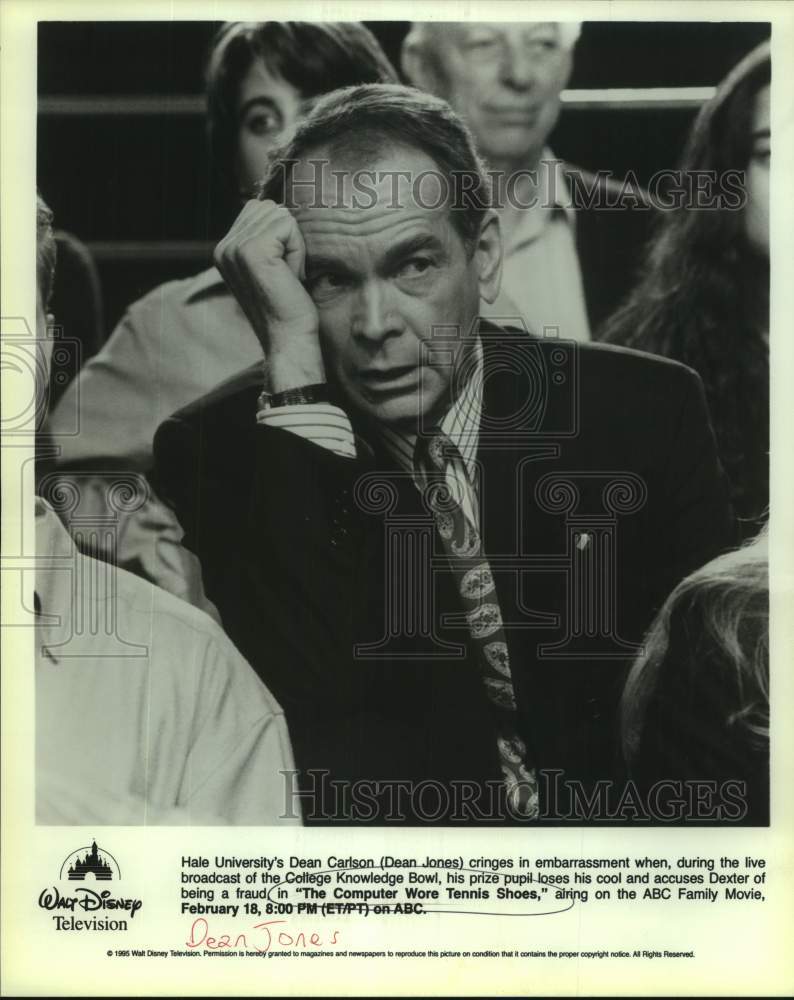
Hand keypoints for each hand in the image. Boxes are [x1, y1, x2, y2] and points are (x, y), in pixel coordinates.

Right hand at [214, 199, 324, 391]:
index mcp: (224, 250)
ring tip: (286, 275)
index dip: (279, 235)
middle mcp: (224, 247)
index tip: (278, 270)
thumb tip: (279, 210)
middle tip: (284, 274)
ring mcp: (235, 248)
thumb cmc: (286, 306)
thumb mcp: (268, 267)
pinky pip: (288, 227)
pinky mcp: (253, 250)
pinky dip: (298, 251)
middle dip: (287, 238)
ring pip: (280, 216)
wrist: (288, 338)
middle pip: (269, 208)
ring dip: (294, 245)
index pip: (258, 209)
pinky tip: (291, 275)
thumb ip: (264, 238)